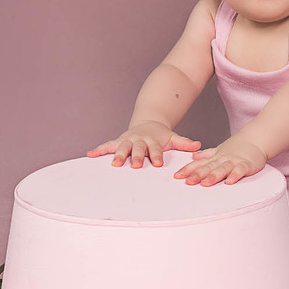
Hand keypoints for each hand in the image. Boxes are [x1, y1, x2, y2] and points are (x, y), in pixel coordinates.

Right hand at [87, 121, 201, 167]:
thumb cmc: (161, 136)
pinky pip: (107, 145)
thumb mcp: (173, 137)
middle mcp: (139, 140)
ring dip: (118, 155)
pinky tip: (90, 155)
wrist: (148, 123)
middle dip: (137, 157)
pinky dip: (99, 150)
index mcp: (152, 140)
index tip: (157, 163)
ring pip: (122, 147)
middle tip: (137, 165)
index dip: (156, 156)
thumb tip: (199, 146)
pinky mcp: (118, 141)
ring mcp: (128, 140)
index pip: (155, 150)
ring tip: (115, 164)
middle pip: (138, 149)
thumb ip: (184, 143)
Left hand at [173, 136, 266, 185]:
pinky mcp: (246, 165)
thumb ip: (207, 154)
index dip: (188, 169)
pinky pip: (240, 170)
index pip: (199, 163)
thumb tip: (193, 157)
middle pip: (209, 167)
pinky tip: (229, 181)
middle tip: (188, 182)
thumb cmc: (237, 148)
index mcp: (215, 157)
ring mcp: (234, 161)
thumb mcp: (220, 150)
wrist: (256, 140)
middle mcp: (223, 159)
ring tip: (205, 184)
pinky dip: (235, 175)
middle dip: (198, 175)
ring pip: (222, 169)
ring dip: (214, 176)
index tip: (177, 176)